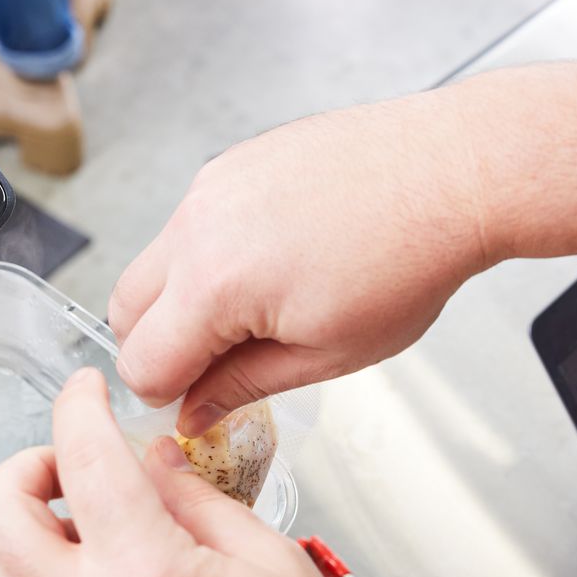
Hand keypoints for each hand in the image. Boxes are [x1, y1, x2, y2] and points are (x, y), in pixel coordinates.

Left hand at [0, 368, 367, 576]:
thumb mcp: (275, 570)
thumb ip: (204, 502)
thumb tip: (158, 462)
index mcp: (144, 573)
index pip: (83, 455)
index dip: (79, 404)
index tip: (86, 391)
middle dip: (26, 467)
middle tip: (70, 468)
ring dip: (21, 532)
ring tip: (76, 532)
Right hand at [108, 88, 495, 435]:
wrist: (452, 172)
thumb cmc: (409, 259)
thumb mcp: (328, 353)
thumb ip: (243, 387)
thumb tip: (195, 414)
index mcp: (215, 284)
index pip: (140, 363)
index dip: (167, 396)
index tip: (202, 401)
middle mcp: (197, 225)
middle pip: (124, 309)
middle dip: (158, 348)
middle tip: (218, 364)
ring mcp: (211, 186)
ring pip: (155, 261)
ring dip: (181, 299)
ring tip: (255, 311)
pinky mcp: (231, 163)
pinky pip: (189, 222)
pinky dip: (207, 254)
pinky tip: (270, 263)